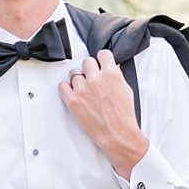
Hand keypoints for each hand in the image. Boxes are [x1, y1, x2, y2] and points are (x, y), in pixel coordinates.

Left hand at [58, 50, 147, 173]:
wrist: (118, 135)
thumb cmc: (123, 116)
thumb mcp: (126, 90)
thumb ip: (116, 76)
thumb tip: (111, 68)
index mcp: (111, 74)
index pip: (102, 54)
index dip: (102, 60)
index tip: (101, 64)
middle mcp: (95, 80)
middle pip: (87, 62)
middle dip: (90, 69)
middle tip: (93, 79)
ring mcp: (82, 90)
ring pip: (74, 73)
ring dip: (79, 79)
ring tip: (85, 89)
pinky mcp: (72, 101)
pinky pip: (62, 86)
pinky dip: (66, 88)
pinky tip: (73, 92)